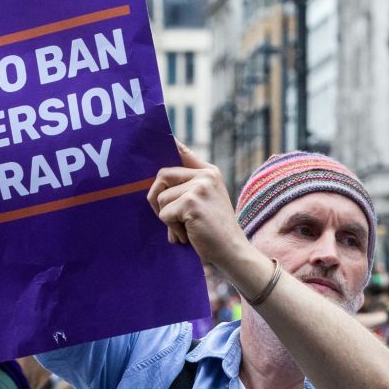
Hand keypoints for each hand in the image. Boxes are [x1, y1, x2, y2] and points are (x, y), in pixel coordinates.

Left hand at [146, 140, 247, 267]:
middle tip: (169, 218)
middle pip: (162, 175)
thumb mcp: (204, 203)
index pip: (183, 152)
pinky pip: (164, 214)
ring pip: (160, 198)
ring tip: (186, 228)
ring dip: (167, 219)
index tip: (162, 136)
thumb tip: (156, 184)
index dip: (170, 144)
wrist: (232, 252)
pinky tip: (189, 234)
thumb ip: (186, 189)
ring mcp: (199, 187)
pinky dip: (172, 229)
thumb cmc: (213, 232)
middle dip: (157, 199)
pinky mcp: (192, 202)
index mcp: (209, 172)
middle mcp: (206, 175)